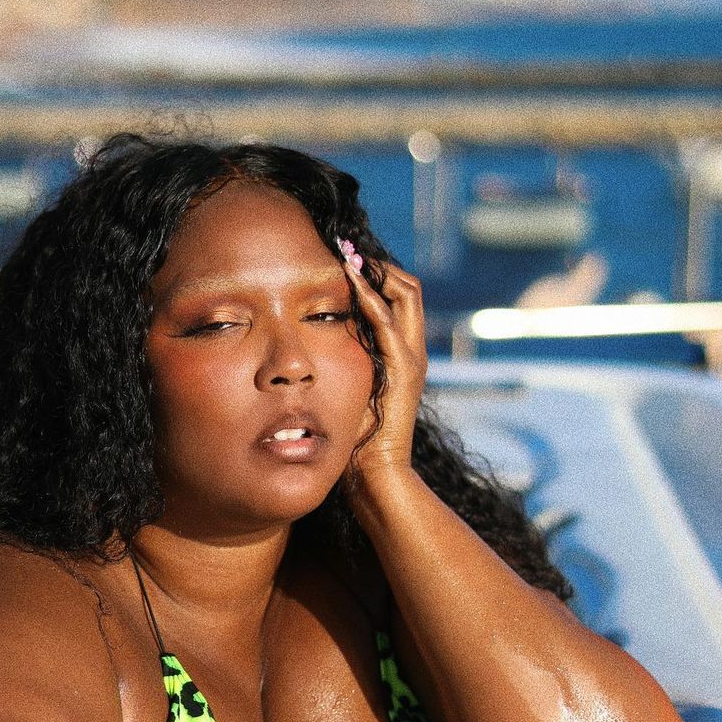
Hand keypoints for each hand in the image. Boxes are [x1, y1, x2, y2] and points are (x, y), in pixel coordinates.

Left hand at [338, 243, 427, 500]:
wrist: (375, 473)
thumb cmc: (355, 436)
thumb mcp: (345, 386)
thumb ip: (339, 361)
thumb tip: (310, 338)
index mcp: (399, 351)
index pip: (397, 295)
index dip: (374, 272)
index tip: (342, 255)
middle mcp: (411, 350)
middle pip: (407, 287)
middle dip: (377, 263)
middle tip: (345, 248)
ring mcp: (411, 360)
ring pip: (406, 297)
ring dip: (376, 274)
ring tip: (348, 258)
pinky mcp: (404, 374)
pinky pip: (391, 328)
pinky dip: (373, 303)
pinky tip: (352, 288)